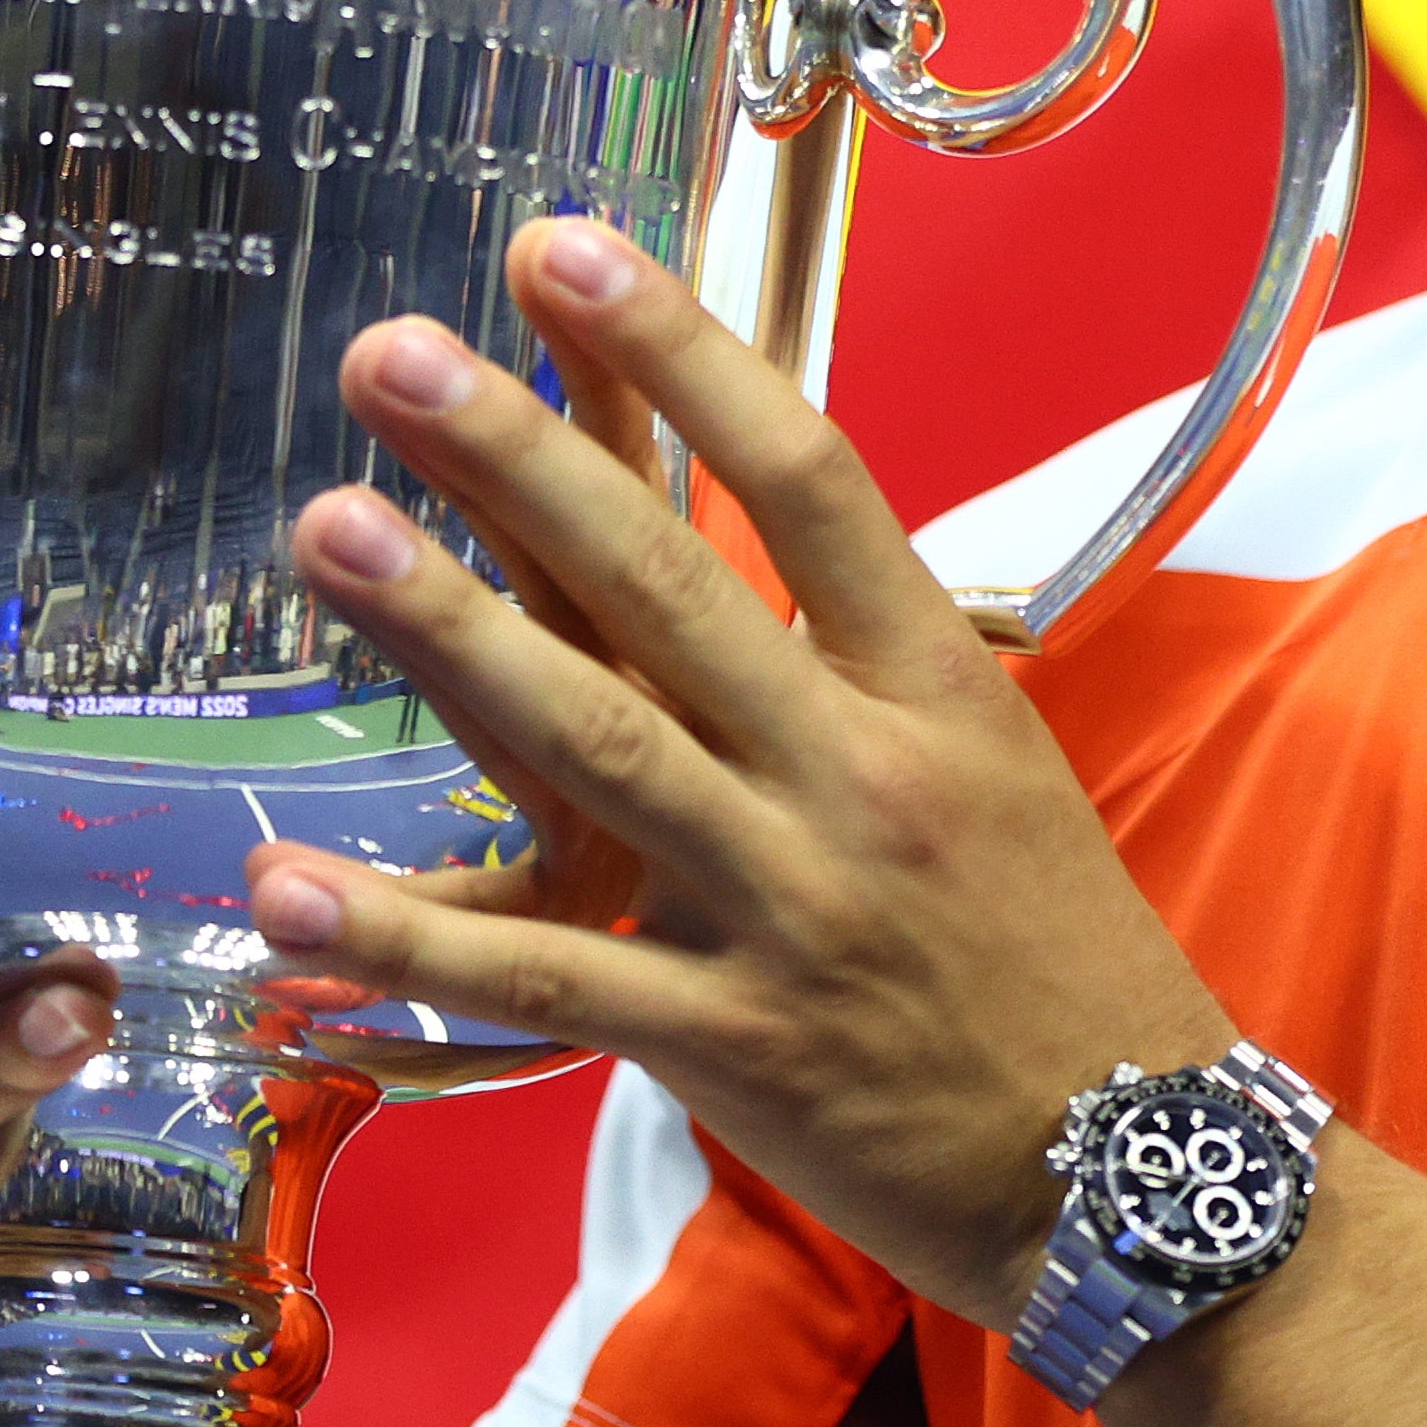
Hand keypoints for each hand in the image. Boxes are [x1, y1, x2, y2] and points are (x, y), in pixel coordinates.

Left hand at [245, 221, 1230, 1327]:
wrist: (1142, 1176)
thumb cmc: (1056, 958)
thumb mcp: (997, 767)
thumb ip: (865, 660)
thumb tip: (756, 537)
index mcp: (936, 685)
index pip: (808, 476)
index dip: (683, 356)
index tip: (567, 251)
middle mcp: (860, 774)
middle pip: (672, 586)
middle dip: (522, 458)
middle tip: (391, 353)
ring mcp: (789, 908)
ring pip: (599, 748)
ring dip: (450, 638)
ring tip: (325, 529)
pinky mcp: (730, 1046)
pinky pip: (544, 983)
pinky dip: (409, 938)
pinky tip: (284, 888)